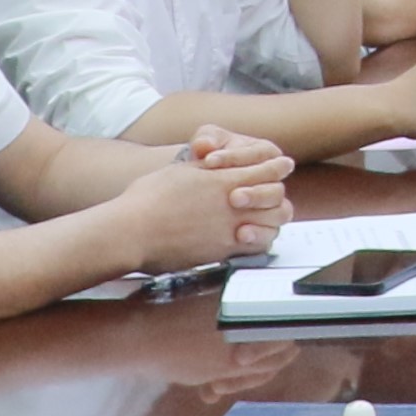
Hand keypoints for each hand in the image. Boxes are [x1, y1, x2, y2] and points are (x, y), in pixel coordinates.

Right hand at [111, 145, 281, 272]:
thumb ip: (205, 171)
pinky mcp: (221, 251)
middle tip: (275, 193)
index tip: (283, 165)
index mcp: (222, 178)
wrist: (132, 231)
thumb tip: (216, 166)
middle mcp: (231, 203)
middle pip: (276, 196)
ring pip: (272, 223)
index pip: (265, 169)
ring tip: (265, 217)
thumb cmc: (146, 200)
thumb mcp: (180, 172)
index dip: (277, 167)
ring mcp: (229, 228)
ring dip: (271, 219)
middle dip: (277, 194)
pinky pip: (256, 247)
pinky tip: (250, 236)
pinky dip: (259, 240)